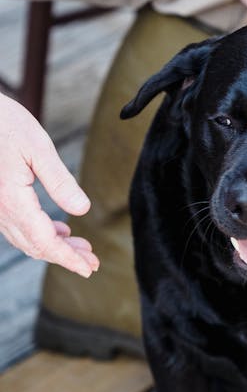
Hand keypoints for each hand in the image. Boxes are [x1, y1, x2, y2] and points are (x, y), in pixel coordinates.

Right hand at [0, 93, 96, 275]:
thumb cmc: (5, 123)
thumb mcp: (38, 147)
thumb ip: (60, 181)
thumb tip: (82, 210)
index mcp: (11, 200)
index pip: (44, 242)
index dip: (68, 258)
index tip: (90, 267)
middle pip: (35, 246)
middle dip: (65, 257)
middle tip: (92, 262)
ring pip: (25, 239)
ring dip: (53, 247)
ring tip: (82, 248)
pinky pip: (16, 227)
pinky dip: (39, 234)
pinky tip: (59, 230)